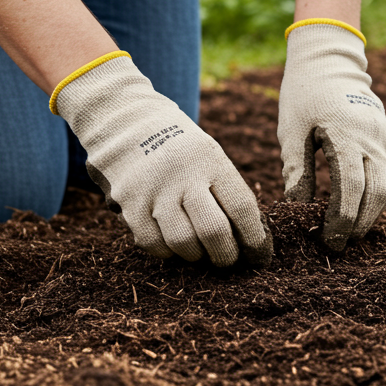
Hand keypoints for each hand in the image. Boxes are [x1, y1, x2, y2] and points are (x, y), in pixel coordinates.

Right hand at [54, 54, 271, 266]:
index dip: (254, 239)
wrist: (126, 124)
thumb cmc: (181, 151)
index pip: (242, 207)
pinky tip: (173, 244)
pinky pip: (153, 243)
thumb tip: (250, 241)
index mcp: (211, 161)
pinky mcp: (129, 203)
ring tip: (200, 252)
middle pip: (213, 230)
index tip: (259, 256)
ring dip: (196, 256)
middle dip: (226, 255)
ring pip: (183, 242)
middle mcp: (183, 174)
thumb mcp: (210, 157)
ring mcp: (154, 189)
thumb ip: (227, 193)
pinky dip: (167, 252)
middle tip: (228, 261)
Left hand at [278, 21, 385, 249]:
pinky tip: (359, 208)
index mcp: (345, 135)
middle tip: (338, 243)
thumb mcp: (291, 131)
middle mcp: (372, 138)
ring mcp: (385, 138)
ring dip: (372, 214)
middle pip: (377, 194)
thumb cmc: (302, 94)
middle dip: (359, 224)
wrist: (329, 60)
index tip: (328, 240)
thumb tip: (297, 211)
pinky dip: (378, 197)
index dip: (341, 220)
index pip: (350, 189)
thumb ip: (297, 170)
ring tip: (349, 230)